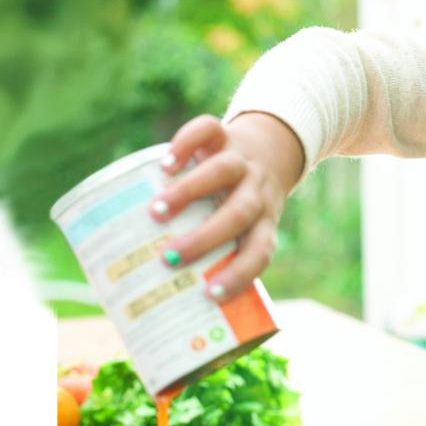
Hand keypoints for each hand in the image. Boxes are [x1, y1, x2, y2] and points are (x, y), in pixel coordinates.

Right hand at [149, 113, 303, 299]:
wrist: (271, 149)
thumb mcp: (242, 227)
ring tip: (156, 210)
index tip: (209, 295)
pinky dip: (186, 143)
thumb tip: (155, 291)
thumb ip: (212, 252)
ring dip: (189, 192)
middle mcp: (257, 190)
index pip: (260, 251)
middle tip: (169, 257)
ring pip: (223, 171)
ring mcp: (241, 160)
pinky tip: (165, 163)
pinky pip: (209, 130)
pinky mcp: (224, 134)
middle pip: (239, 213)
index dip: (240, 274)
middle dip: (204, 237)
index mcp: (265, 220)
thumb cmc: (241, 202)